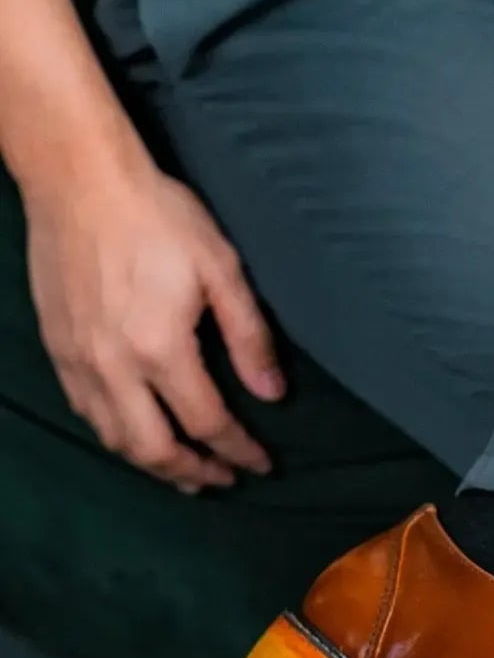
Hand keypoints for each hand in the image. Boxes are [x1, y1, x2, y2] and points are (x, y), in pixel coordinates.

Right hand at [24, 153, 282, 492]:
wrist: (77, 178)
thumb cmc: (157, 216)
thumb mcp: (221, 269)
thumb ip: (248, 337)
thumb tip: (272, 395)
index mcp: (161, 349)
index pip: (207, 423)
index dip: (239, 451)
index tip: (262, 464)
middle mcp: (114, 367)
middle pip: (155, 449)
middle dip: (194, 473)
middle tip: (222, 480)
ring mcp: (79, 361)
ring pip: (115, 439)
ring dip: (153, 464)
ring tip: (182, 471)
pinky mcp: (57, 349)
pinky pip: (86, 413)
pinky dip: (116, 435)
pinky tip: (136, 433)